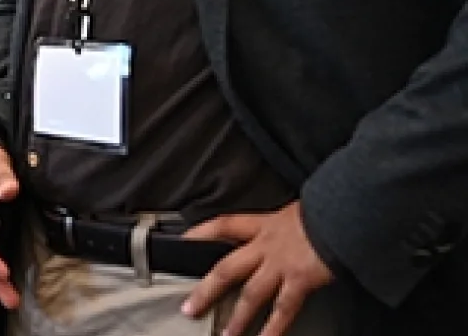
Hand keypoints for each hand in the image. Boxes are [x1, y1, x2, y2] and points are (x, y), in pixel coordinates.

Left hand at [182, 202, 334, 335]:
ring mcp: (281, 264)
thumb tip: (295, 223)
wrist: (346, 209)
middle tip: (190, 308)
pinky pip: (283, 309)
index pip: (224, 226)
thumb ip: (289, 221)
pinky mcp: (299, 279)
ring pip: (251, 295)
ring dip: (238, 318)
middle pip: (227, 269)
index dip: (201, 234)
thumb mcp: (301, 207)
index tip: (184, 243)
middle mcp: (267, 245)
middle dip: (207, 290)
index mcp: (266, 224)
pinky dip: (274, 328)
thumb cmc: (328, 206)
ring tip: (227, 335)